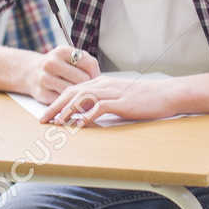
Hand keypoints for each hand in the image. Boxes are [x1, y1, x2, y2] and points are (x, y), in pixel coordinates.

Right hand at [22, 45, 100, 103]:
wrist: (30, 72)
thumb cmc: (57, 66)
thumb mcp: (70, 57)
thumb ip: (86, 64)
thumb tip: (100, 81)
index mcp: (62, 51)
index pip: (89, 64)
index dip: (96, 74)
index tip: (94, 79)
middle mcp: (52, 63)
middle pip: (83, 79)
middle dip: (88, 86)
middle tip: (88, 90)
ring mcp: (45, 78)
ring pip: (73, 91)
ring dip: (79, 96)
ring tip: (81, 95)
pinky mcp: (42, 93)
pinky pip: (63, 101)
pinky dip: (68, 102)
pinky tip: (69, 100)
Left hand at [42, 74, 179, 127]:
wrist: (166, 94)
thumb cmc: (145, 97)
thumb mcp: (120, 96)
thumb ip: (103, 101)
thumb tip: (87, 112)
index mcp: (102, 83)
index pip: (74, 89)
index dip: (58, 101)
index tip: (47, 114)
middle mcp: (104, 85)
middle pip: (73, 92)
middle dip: (56, 106)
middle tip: (43, 119)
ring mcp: (113, 93)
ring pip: (83, 98)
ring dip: (67, 111)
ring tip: (56, 123)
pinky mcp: (122, 102)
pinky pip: (99, 107)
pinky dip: (87, 116)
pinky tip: (79, 125)